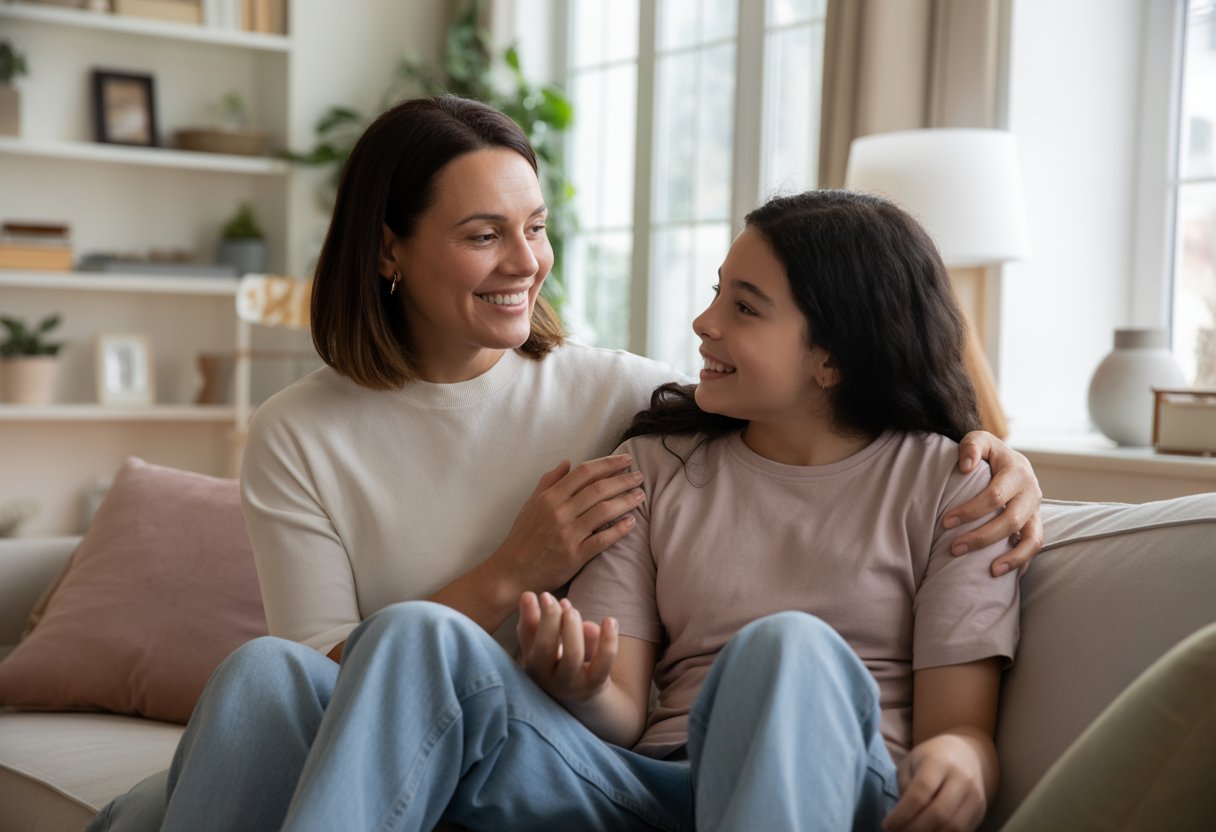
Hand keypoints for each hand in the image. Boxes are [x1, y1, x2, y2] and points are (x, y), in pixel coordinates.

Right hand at [492, 455, 645, 595]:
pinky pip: (602, 539)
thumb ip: (548, 482)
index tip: (626, 460)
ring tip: (641, 496)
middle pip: (599, 489)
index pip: (584, 473)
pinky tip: (632, 522)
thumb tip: (567, 462)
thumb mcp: (530, 504)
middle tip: (641, 476)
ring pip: (604, 511)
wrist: (511, 571)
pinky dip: (619, 529)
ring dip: (626, 501)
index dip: (608, 463)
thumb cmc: (522, 537)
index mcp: (550, 497)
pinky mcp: (575, 555)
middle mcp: (559, 512)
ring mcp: (568, 534)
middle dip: (623, 480)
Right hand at [517, 592, 617, 706]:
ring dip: (574, 629)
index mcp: (533, 661)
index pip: (527, 637)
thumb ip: (534, 621)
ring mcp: (572, 683)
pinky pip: (603, 663)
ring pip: (572, 656)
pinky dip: (608, 640)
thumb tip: (529, 596)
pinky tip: (610, 620)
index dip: (530, 615)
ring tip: (573, 610)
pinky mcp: (595, 685)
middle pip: (546, 647)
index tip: (535, 594)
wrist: (581, 697)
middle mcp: (548, 676)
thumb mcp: (542, 644)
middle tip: (558, 600)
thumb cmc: (558, 662)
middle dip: (551, 620)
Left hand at [883, 734, 987, 831]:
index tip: (887, 825)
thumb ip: (905, 787)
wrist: (965, 753)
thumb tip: (899, 818)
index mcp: (939, 761)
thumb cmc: (929, 758)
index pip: (921, 792)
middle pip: (939, 813)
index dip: (903, 813)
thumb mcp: (910, 763)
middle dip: (914, 829)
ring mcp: (975, 795)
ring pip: (953, 827)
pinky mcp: (981, 810)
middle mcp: (961, 778)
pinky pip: (963, 831)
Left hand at [943, 431, 1043, 576]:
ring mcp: (1037, 510)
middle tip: (954, 548)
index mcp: (1018, 471)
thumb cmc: (987, 453)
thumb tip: (966, 467)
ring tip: (991, 572)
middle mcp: (1032, 492)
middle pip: (1011, 520)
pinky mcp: (1035, 523)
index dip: (970, 510)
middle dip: (982, 537)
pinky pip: (1035, 546)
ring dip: (1012, 557)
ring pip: (1032, 539)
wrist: (1008, 460)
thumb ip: (971, 447)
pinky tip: (1005, 574)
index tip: (945, 522)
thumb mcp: (979, 440)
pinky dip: (1023, 561)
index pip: (995, 496)